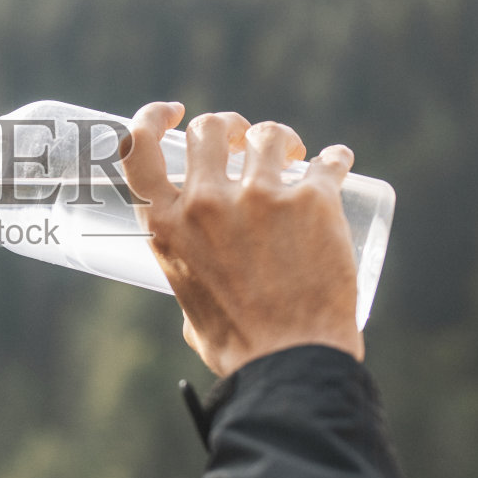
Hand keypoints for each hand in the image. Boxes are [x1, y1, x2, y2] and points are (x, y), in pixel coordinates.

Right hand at [121, 102, 364, 376]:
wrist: (292, 364)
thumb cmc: (239, 347)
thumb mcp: (188, 304)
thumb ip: (189, 275)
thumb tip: (203, 273)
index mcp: (166, 226)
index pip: (138, 148)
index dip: (152, 117)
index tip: (176, 112)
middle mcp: (206, 202)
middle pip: (210, 128)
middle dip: (229, 126)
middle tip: (246, 141)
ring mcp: (260, 196)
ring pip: (268, 134)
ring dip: (280, 139)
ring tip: (296, 156)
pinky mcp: (312, 201)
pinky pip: (328, 161)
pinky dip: (335, 160)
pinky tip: (338, 164)